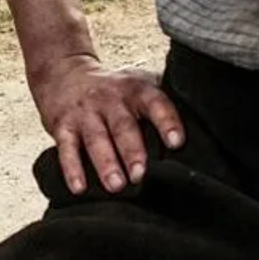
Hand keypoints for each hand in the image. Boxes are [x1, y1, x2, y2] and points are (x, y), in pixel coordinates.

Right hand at [31, 54, 185, 195]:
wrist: (63, 72)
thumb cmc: (112, 91)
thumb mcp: (136, 87)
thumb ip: (159, 107)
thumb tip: (196, 139)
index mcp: (135, 90)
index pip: (155, 103)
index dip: (167, 121)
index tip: (176, 142)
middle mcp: (110, 100)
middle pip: (123, 126)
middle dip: (132, 151)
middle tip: (141, 174)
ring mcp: (85, 113)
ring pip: (96, 139)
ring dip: (106, 163)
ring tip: (116, 186)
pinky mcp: (62, 126)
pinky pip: (66, 148)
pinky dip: (71, 168)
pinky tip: (79, 187)